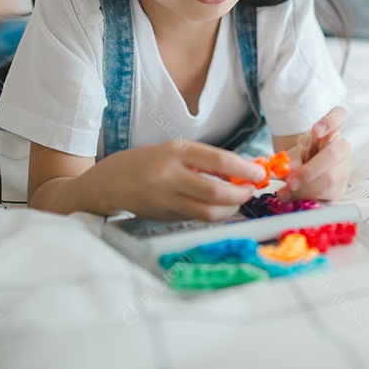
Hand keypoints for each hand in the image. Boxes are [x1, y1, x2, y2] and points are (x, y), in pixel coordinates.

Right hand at [97, 139, 266, 221]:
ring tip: (238, 199)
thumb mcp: (176, 150)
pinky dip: (214, 213)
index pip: (218, 160)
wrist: (109, 182)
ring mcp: (166, 199)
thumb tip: (242, 171)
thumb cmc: (148, 161)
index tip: (259, 173)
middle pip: (215, 192)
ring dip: (231, 208)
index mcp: (176, 152)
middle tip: (250, 190)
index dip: (244, 169)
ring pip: (208, 212)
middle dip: (240, 194)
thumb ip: (207, 161)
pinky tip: (220, 206)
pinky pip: (197, 218)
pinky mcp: (165, 217)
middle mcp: (170, 176)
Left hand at [277, 107, 351, 201]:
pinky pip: (327, 193)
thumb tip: (283, 169)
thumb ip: (287, 160)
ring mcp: (344, 168)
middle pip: (334, 153)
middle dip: (309, 171)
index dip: (331, 121)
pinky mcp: (341, 188)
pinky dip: (308, 196)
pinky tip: (295, 197)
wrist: (307, 174)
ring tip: (285, 192)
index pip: (340, 116)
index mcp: (330, 131)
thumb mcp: (292, 154)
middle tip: (290, 181)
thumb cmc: (302, 158)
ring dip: (305, 188)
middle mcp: (341, 148)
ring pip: (330, 178)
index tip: (316, 131)